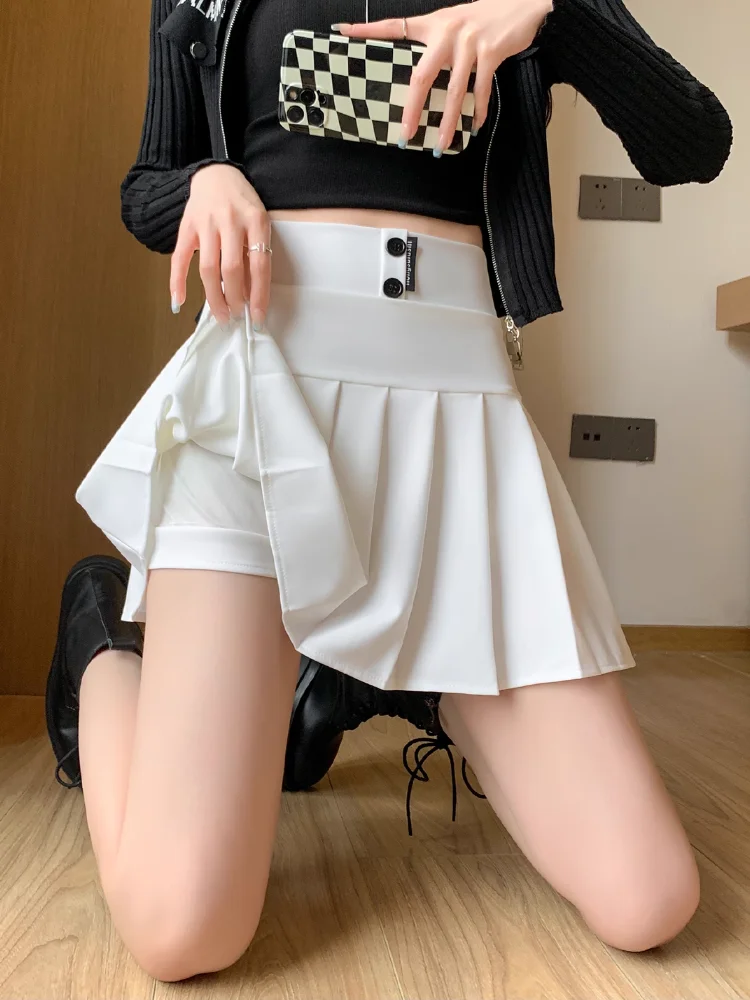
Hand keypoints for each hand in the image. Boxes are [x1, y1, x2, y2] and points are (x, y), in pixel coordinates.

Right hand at [170, 163, 270, 328]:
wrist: (216, 174)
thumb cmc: (242, 205)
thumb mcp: (258, 224)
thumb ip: (255, 255)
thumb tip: (253, 296)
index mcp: (255, 220)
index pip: (260, 265)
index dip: (259, 295)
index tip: (258, 318)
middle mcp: (230, 220)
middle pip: (231, 269)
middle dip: (234, 299)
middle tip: (236, 317)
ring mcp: (206, 222)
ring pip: (208, 268)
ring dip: (214, 297)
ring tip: (220, 314)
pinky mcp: (186, 226)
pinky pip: (180, 258)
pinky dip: (177, 282)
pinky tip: (179, 302)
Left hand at [334, 0, 551, 153]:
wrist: (524, 6)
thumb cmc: (485, 20)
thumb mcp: (455, 24)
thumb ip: (436, 45)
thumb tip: (420, 79)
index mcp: (433, 24)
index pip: (394, 26)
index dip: (367, 29)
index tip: (342, 31)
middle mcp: (448, 31)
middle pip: (422, 76)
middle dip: (412, 109)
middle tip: (405, 135)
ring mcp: (469, 42)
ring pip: (454, 90)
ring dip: (448, 122)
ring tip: (441, 145)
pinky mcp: (491, 51)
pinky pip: (481, 89)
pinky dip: (479, 111)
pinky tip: (474, 127)